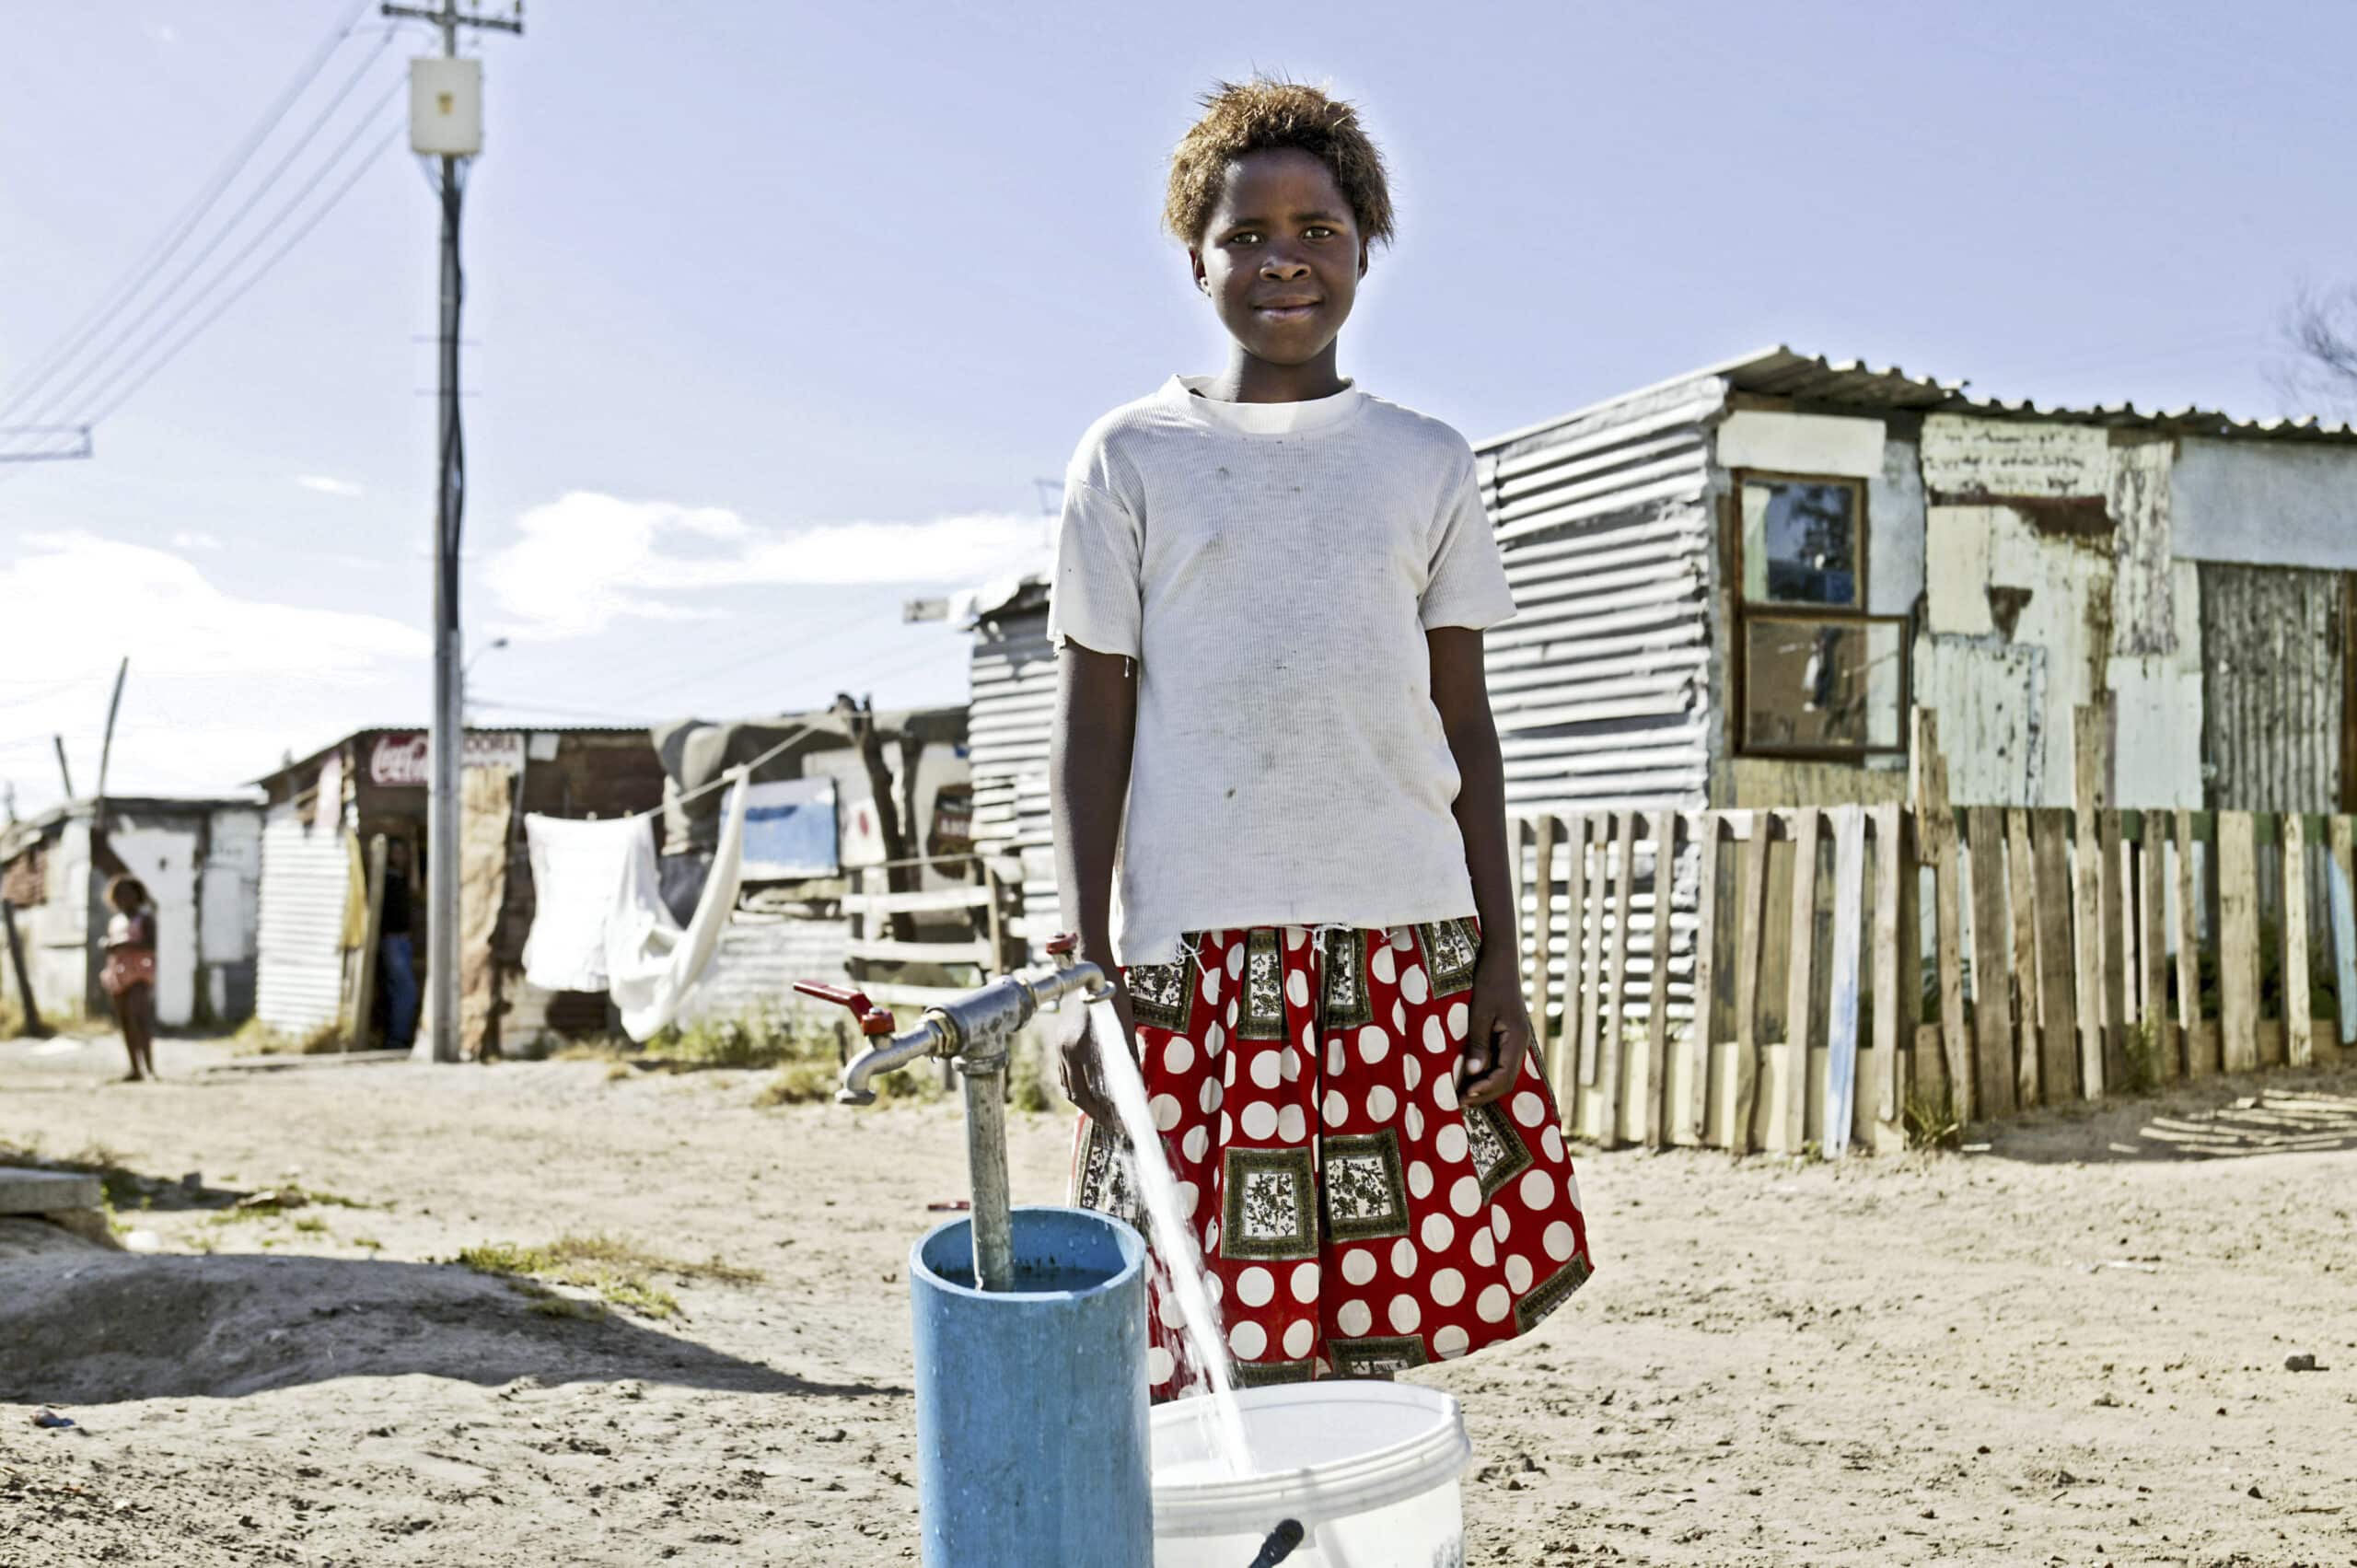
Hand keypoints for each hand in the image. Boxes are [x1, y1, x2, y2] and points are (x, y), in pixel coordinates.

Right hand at [1059, 983, 1135, 1126]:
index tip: (1123, 1126)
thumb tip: (1138, 1089)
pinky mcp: (1059, 1042)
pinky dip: (1077, 1088)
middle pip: (1078, 1095)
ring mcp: (1060, 1046)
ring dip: (1085, 1104)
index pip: (1095, 1092)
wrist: (1089, 971)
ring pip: (1069, 1087)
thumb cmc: (1114, 997)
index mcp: (1084, 1048)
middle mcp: (1068, 1050)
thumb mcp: (1125, 1028)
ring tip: (1103, 1114)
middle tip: (1114, 1126)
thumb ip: (1129, 1059)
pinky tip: (1091, 1093)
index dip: (1109, 1113)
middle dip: (1096, 1114)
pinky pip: (1065, 1074)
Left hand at [1455, 950, 1533, 1107]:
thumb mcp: (1480, 1012)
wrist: (1499, 958)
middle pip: (1506, 1081)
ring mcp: (1515, 1040)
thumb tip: (1473, 1074)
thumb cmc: (1489, 981)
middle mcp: (1520, 1043)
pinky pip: (1500, 1062)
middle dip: (1484, 1094)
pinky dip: (1487, 1074)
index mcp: (1517, 1039)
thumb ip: (1478, 1043)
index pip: (1504, 1076)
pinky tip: (1470, 1076)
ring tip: (1463, 1094)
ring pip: (1504, 1073)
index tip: (1463, 1097)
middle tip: (1459, 1102)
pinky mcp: (1508, 1035)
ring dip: (1485, 1086)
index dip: (1484, 1090)